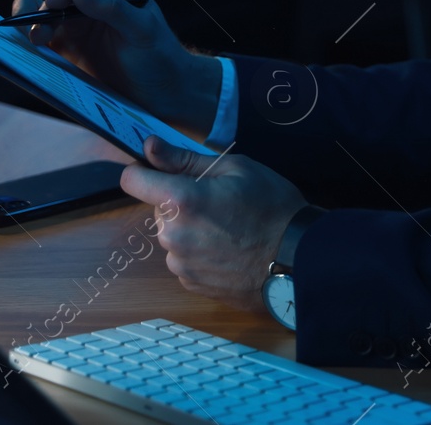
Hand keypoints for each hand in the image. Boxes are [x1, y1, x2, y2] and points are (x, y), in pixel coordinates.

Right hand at [12, 0, 220, 130]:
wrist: (163, 93)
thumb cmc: (159, 56)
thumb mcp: (141, 30)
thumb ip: (112, 8)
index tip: (56, 2)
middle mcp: (92, 4)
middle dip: (45, 8)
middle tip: (40, 27)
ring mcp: (78, 28)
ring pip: (45, 17)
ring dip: (34, 24)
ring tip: (35, 38)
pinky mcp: (68, 51)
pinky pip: (44, 41)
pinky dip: (34, 42)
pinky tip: (31, 50)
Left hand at [123, 136, 307, 314]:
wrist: (297, 260)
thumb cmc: (272, 207)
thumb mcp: (236, 168)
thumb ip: (185, 159)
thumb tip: (149, 146)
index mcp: (180, 200)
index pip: (132, 180)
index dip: (145, 171)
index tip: (164, 171)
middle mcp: (171, 235)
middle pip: (158, 208)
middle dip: (180, 202)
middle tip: (219, 201)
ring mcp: (180, 264)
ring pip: (172, 234)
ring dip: (190, 228)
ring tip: (229, 228)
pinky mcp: (191, 284)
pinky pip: (184, 258)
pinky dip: (200, 252)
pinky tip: (229, 250)